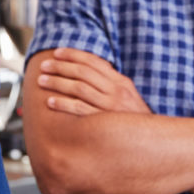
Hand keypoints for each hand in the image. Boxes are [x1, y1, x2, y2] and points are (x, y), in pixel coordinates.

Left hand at [36, 48, 151, 115]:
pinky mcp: (104, 122)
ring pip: (79, 88)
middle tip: (44, 65)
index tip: (57, 53)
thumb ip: (110, 83)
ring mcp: (110, 106)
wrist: (151, 140)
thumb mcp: (127, 96)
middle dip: (60, 67)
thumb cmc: (133, 118)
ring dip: (57, 82)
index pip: (94, 61)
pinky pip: (80, 110)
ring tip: (41, 80)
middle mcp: (116, 91)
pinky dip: (63, 104)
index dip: (74, 55)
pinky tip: (50, 102)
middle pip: (83, 73)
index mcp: (120, 81)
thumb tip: (88, 71)